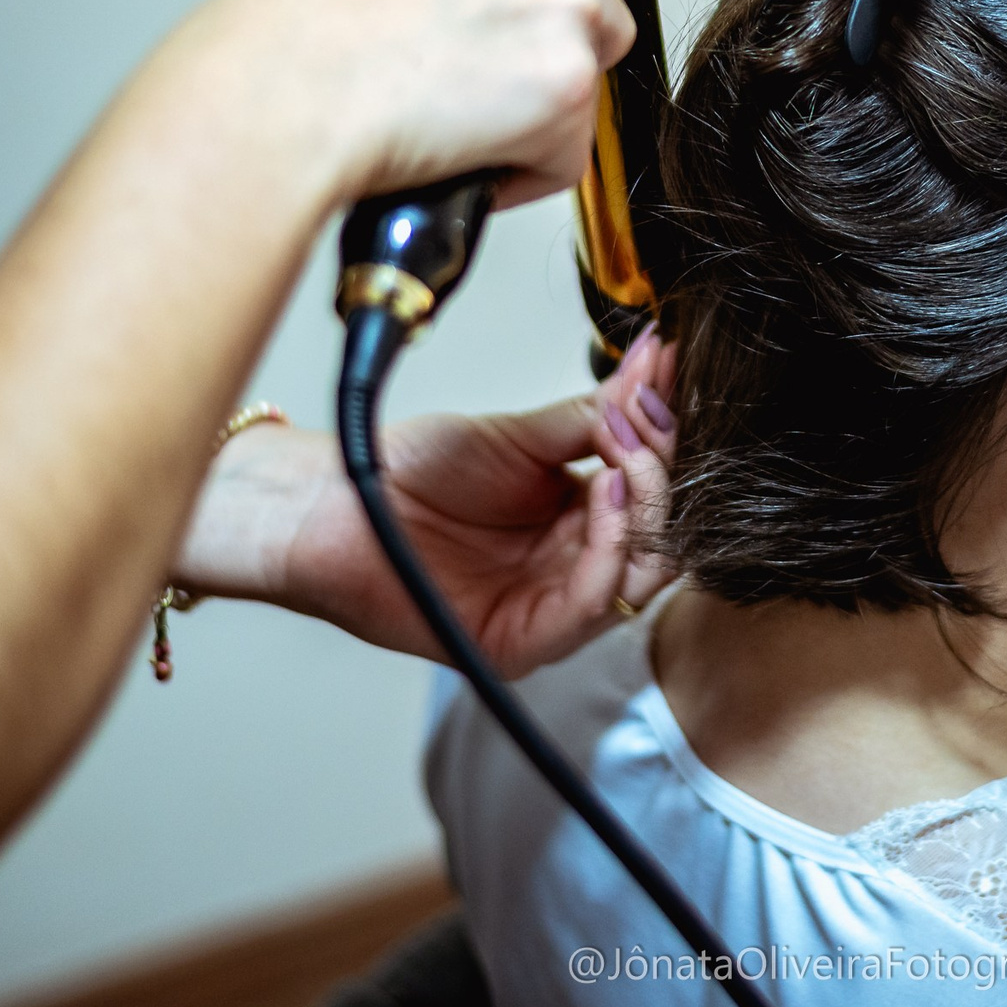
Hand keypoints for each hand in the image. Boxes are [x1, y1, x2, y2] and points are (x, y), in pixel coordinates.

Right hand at [162, 0, 644, 212]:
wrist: (281, 97)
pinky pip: (568, 153)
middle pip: (606, 8)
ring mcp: (563, 11)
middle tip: (477, 78)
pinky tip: (458, 152)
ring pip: (589, 83)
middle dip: (557, 53)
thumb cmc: (302, 31)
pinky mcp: (566, 88)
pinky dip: (521, 172)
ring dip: (539, 114)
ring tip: (453, 115)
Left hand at [174, 328, 680, 674]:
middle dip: (667, 472)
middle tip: (652, 418)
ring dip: (647, 506)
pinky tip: (608, 494)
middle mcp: (576, 569)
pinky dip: (612, 548)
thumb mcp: (520, 433)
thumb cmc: (409, 472)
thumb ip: (595, 415)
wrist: (337, 502)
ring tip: (629, 452)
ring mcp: (554, 608)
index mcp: (584, 523)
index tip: (667, 381)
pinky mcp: (525, 642)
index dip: (669, 440)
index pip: (656, 493)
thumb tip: (656, 364)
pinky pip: (592, 605)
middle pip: (662, 538)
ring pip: (641, 574)